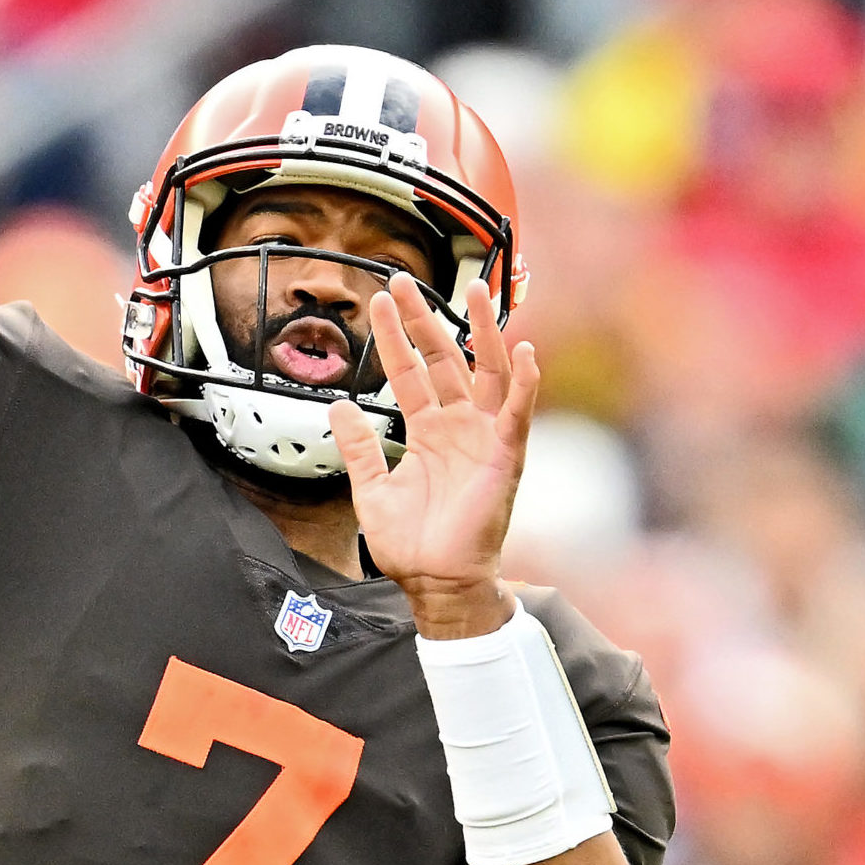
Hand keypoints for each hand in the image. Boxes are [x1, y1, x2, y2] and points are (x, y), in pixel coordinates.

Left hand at [328, 274, 539, 639]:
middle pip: (444, 359)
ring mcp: (484, 438)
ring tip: (478, 292)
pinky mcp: (506, 457)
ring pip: (486, 372)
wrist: (436, 583)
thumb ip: (358, 446)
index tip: (380, 300)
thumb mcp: (371, 488)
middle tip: (406, 281)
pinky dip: (525, 382)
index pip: (408, 371)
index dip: (394, 337)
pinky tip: (525, 351)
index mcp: (427, 431)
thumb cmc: (410, 545)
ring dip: (483, 332)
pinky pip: (518, 413)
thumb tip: (339, 405)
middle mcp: (457, 426)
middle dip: (426, 319)